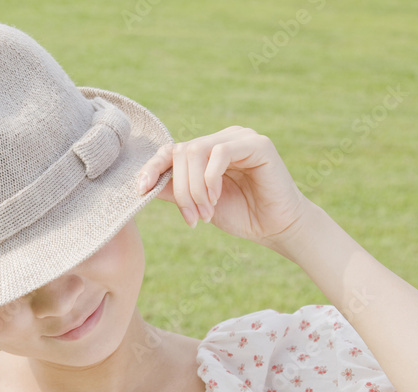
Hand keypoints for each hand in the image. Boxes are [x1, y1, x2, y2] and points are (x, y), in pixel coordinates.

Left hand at [138, 126, 315, 245]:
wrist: (277, 228)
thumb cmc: (241, 215)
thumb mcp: (197, 203)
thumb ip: (173, 190)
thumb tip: (142, 185)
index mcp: (208, 150)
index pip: (171, 150)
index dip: (152, 167)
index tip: (141, 190)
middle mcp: (223, 138)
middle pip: (182, 153)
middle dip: (181, 191)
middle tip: (193, 217)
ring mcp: (240, 138)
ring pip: (196, 152)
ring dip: (194, 188)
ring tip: (205, 212)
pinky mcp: (258, 144)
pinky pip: (220, 153)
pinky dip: (210, 179)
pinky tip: (216, 199)